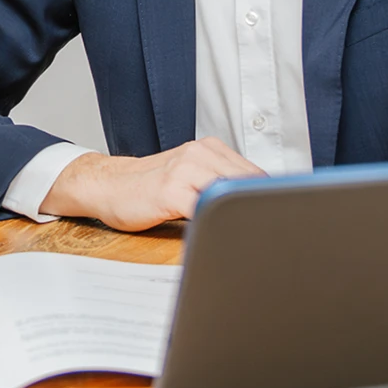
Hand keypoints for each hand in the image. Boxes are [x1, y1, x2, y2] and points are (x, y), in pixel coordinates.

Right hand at [41, 138, 266, 230]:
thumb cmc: (149, 188)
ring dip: (240, 216)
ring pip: (228, 195)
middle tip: (271, 234)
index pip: (254, 175)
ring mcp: (185, 170)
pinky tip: (220, 237)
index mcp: (210, 149)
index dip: (268, 199)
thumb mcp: (190, 176)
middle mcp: (200, 154)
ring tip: (251, 237)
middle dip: (259, 209)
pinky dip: (215, 224)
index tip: (280, 218)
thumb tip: (256, 207)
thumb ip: (219, 185)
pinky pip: (203, 210)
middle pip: (247, 184)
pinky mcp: (170, 191)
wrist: (108, 186)